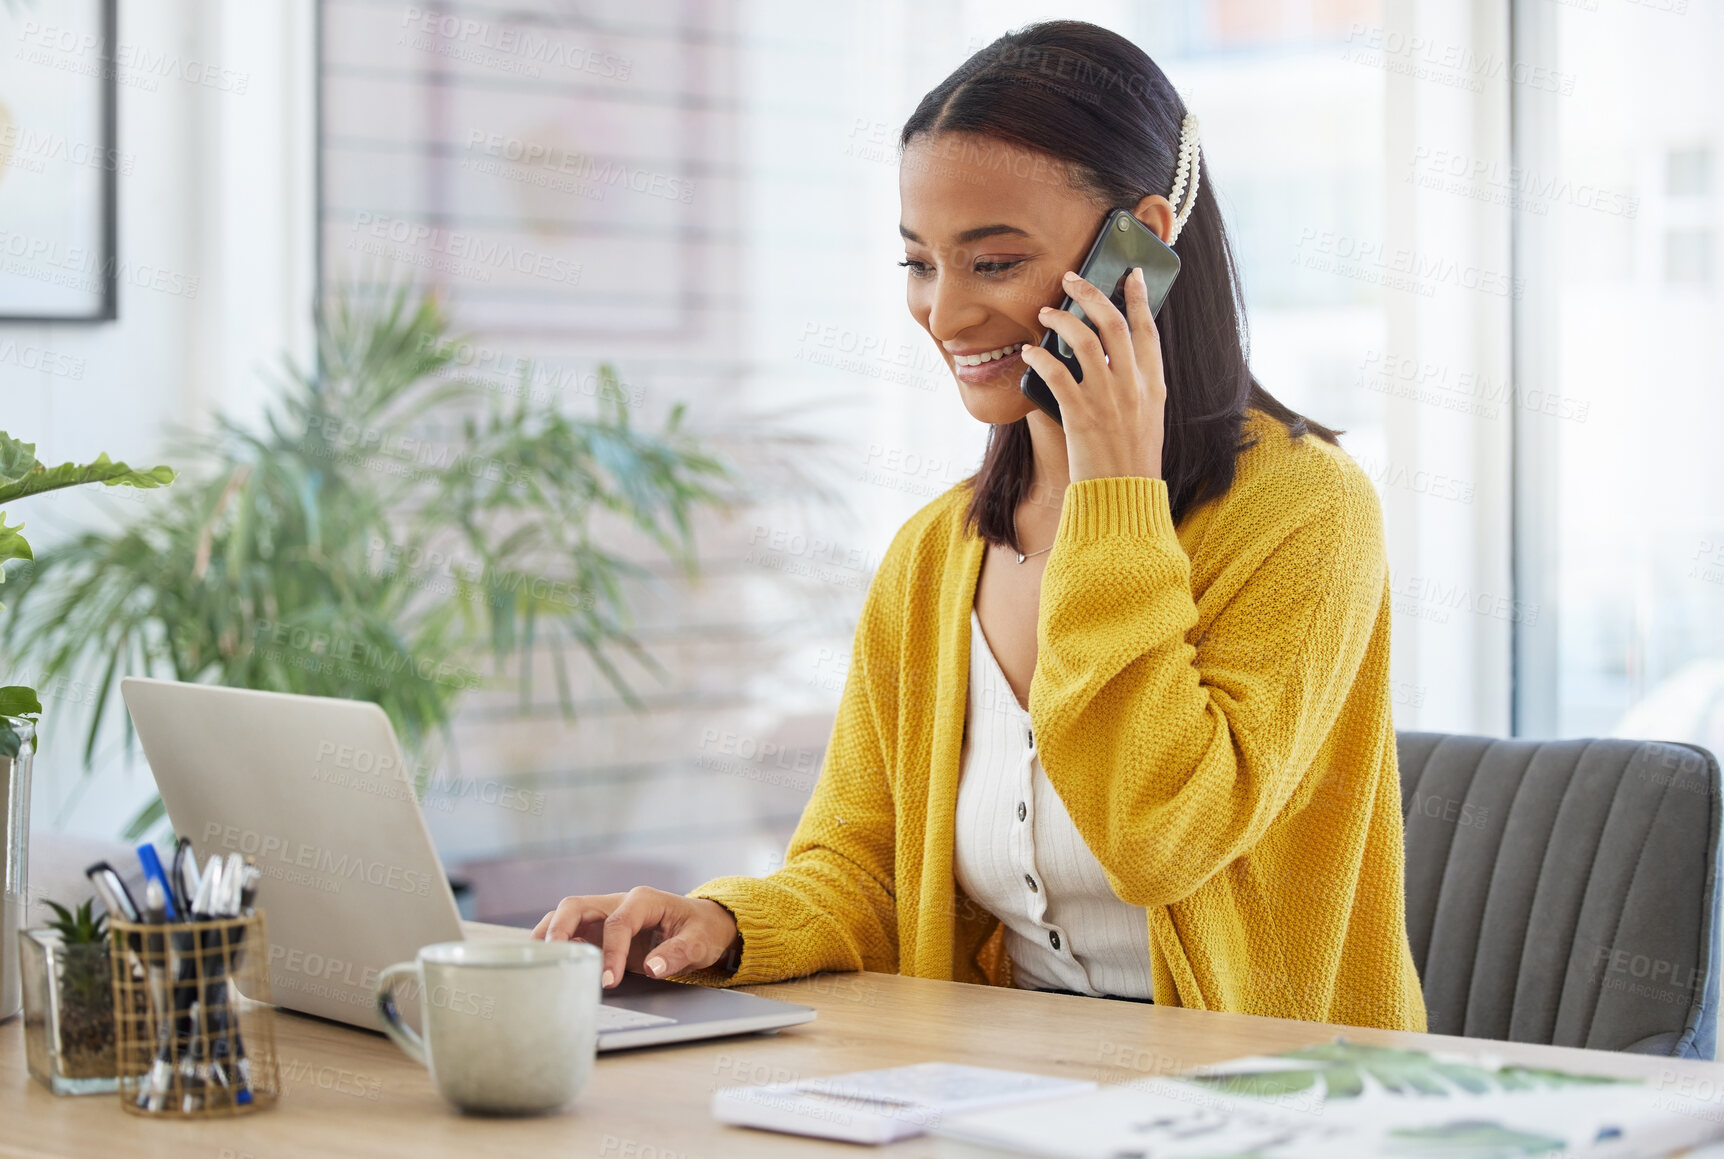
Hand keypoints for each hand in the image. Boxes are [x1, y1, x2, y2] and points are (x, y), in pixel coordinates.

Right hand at [532, 887, 740, 988]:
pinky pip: (571, 931)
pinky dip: (555, 943)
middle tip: (552, 958)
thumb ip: (677, 954)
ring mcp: (605, 915)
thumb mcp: (700, 942)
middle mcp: (618, 902)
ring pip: (567, 915)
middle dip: (560, 929)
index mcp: (643, 900)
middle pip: (577, 906)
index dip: (611, 952)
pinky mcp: (599, 930)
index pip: (618, 923)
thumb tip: (652, 968)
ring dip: (550, 934)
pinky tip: (546, 962)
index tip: (608, 982)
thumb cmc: (702, 930)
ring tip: (536, 959)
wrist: (704, 925)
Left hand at [1020, 266, 1166, 482]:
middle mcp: (1134, 387)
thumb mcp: (1148, 418)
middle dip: (1091, 294)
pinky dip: (1040, 357)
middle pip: (1113, 324)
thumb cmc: (1132, 460)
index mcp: (1154, 386)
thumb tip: (1112, 357)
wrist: (1124, 497)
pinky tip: (1031, 351)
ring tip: (1045, 312)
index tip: (1132, 275)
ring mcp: (1108, 399)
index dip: (1140, 298)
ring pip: (1084, 340)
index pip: (1148, 330)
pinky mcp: (1080, 415)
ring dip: (1061, 319)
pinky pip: (1057, 373)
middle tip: (1072, 278)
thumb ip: (1136, 386)